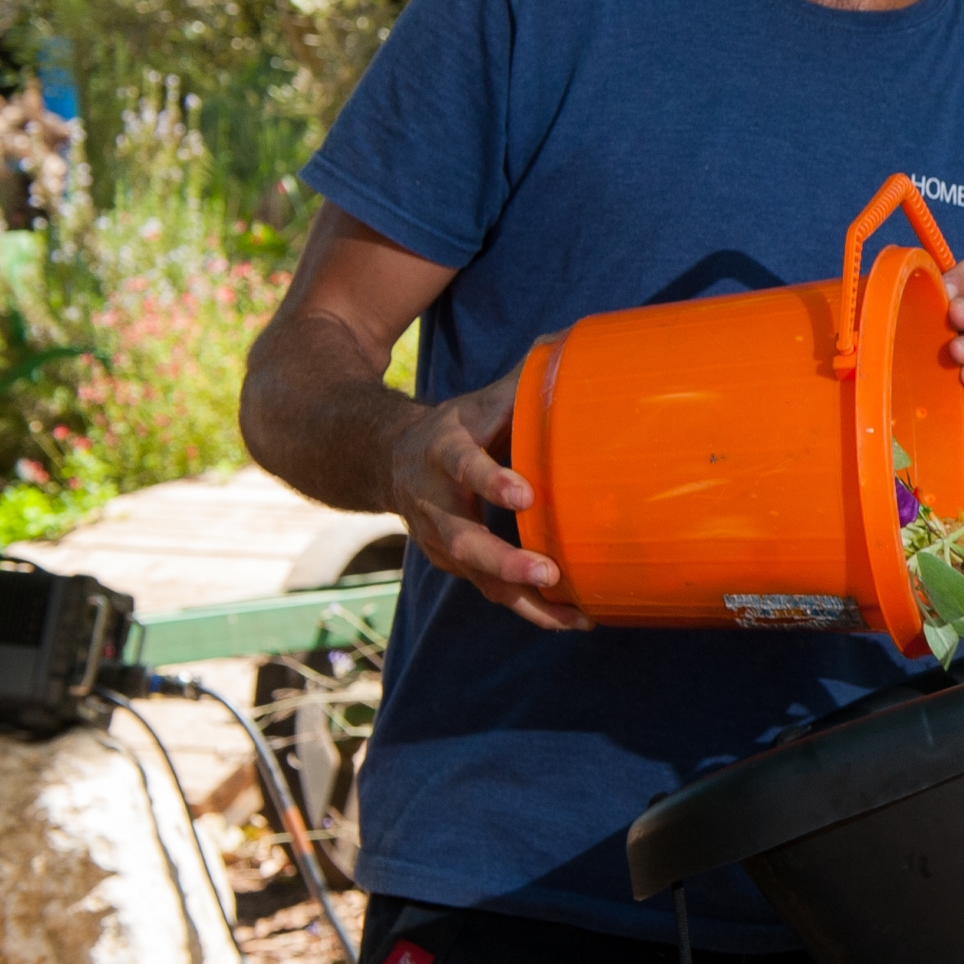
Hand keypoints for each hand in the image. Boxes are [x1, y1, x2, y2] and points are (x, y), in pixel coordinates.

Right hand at [384, 372, 590, 632]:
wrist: (388, 458)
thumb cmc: (459, 425)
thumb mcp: (480, 400)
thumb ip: (525, 381)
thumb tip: (575, 344)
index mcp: (442, 450)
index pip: (462, 464)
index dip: (490, 479)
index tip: (526, 493)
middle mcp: (433, 502)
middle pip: (461, 540)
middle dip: (504, 561)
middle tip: (547, 572)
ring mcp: (440, 539)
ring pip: (475, 576)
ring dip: (523, 598)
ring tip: (572, 615)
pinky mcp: (456, 564)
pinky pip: (491, 592)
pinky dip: (531, 610)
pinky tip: (573, 619)